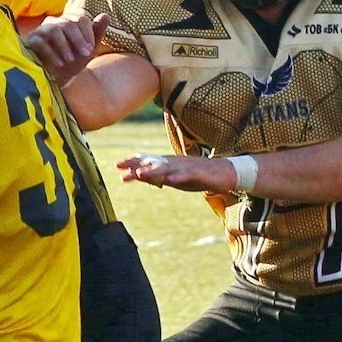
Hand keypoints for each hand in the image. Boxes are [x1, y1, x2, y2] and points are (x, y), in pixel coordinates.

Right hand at [25, 14, 109, 86]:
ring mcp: (42, 30)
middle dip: (78, 40)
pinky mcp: (31, 40)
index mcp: (70, 22)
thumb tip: (106, 15)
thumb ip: (97, 32)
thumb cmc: (72, 62)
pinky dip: (51, 53)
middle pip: (68, 24)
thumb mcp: (88, 50)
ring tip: (70, 60)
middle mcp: (55, 22)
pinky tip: (59, 64)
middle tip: (85, 55)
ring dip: (65, 46)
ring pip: (55, 30)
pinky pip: (41, 43)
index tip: (90, 50)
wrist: (55, 79)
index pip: (80, 20)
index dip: (87, 34)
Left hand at [116, 153, 234, 193]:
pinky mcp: (197, 174)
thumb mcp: (175, 178)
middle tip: (119, 166)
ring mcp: (186, 167)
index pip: (148, 160)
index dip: (133, 162)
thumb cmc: (198, 175)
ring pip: (167, 169)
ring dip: (152, 172)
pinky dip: (177, 177)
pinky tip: (170, 180)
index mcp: (169, 163)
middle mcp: (175, 162)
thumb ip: (158, 177)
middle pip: (153, 162)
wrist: (224, 173)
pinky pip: (186, 176)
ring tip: (139, 175)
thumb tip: (141, 177)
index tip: (117, 165)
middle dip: (136, 164)